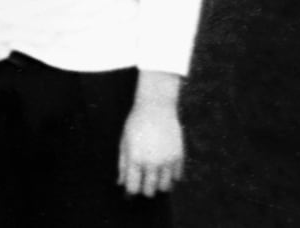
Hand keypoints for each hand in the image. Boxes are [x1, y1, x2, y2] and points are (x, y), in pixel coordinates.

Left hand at [117, 71, 184, 196]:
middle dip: (144, 189)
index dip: (130, 192)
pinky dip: (170, 176)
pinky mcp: (179, 156)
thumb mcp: (124, 142)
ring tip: (154, 176)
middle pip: (149, 192)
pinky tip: (164, 168)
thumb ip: (123, 165)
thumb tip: (120, 184)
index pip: (133, 188)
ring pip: (165, 187)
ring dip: (158, 185)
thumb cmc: (135, 124)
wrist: (156, 106)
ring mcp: (167, 161)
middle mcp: (152, 163)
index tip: (130, 190)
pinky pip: (176, 177)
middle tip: (142, 182)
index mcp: (135, 159)